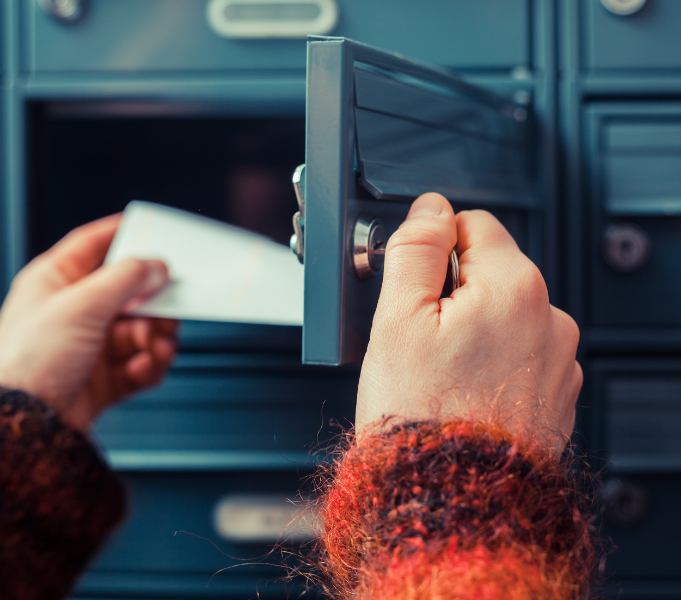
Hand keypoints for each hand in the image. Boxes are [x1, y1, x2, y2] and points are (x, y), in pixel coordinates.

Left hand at [0, 214, 177, 430]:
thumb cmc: (28, 362)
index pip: (93, 245)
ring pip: (140, 331)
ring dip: (156, 337)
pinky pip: (140, 364)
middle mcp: (74, 312)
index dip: (122, 233)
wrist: (24, 424)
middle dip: (153, 303)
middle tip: (168, 308)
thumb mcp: (82, 305)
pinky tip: (146, 366)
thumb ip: (126, 279)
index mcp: (55, 282)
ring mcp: (89, 346)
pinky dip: (150, 365)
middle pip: (128, 293)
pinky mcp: (103, 379)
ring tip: (157, 346)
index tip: (151, 229)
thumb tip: (155, 266)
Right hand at [357, 193, 581, 451]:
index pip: (472, 224)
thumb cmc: (420, 415)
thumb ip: (415, 249)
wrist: (451, 498)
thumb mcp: (396, 319)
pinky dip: (492, 363)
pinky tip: (463, 391)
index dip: (432, 249)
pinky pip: (519, 355)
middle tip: (418, 339)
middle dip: (451, 293)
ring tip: (440, 372)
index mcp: (514, 288)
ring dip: (473, 330)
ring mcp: (559, 360)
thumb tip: (430, 208)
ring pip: (503, 315)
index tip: (412, 286)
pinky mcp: (556, 394)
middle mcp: (551, 319)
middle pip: (489, 272)